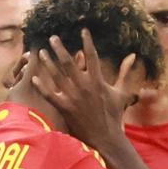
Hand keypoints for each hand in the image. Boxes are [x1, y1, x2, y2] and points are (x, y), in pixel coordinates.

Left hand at [28, 30, 140, 153]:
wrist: (106, 138)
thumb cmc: (114, 116)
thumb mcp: (122, 93)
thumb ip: (124, 73)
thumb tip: (132, 57)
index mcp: (98, 81)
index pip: (92, 56)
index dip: (87, 42)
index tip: (83, 30)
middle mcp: (84, 87)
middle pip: (68, 62)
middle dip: (60, 48)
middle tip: (53, 38)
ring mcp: (73, 97)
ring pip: (57, 75)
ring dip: (48, 62)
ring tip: (41, 52)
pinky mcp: (65, 108)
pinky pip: (50, 95)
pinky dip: (42, 86)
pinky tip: (35, 77)